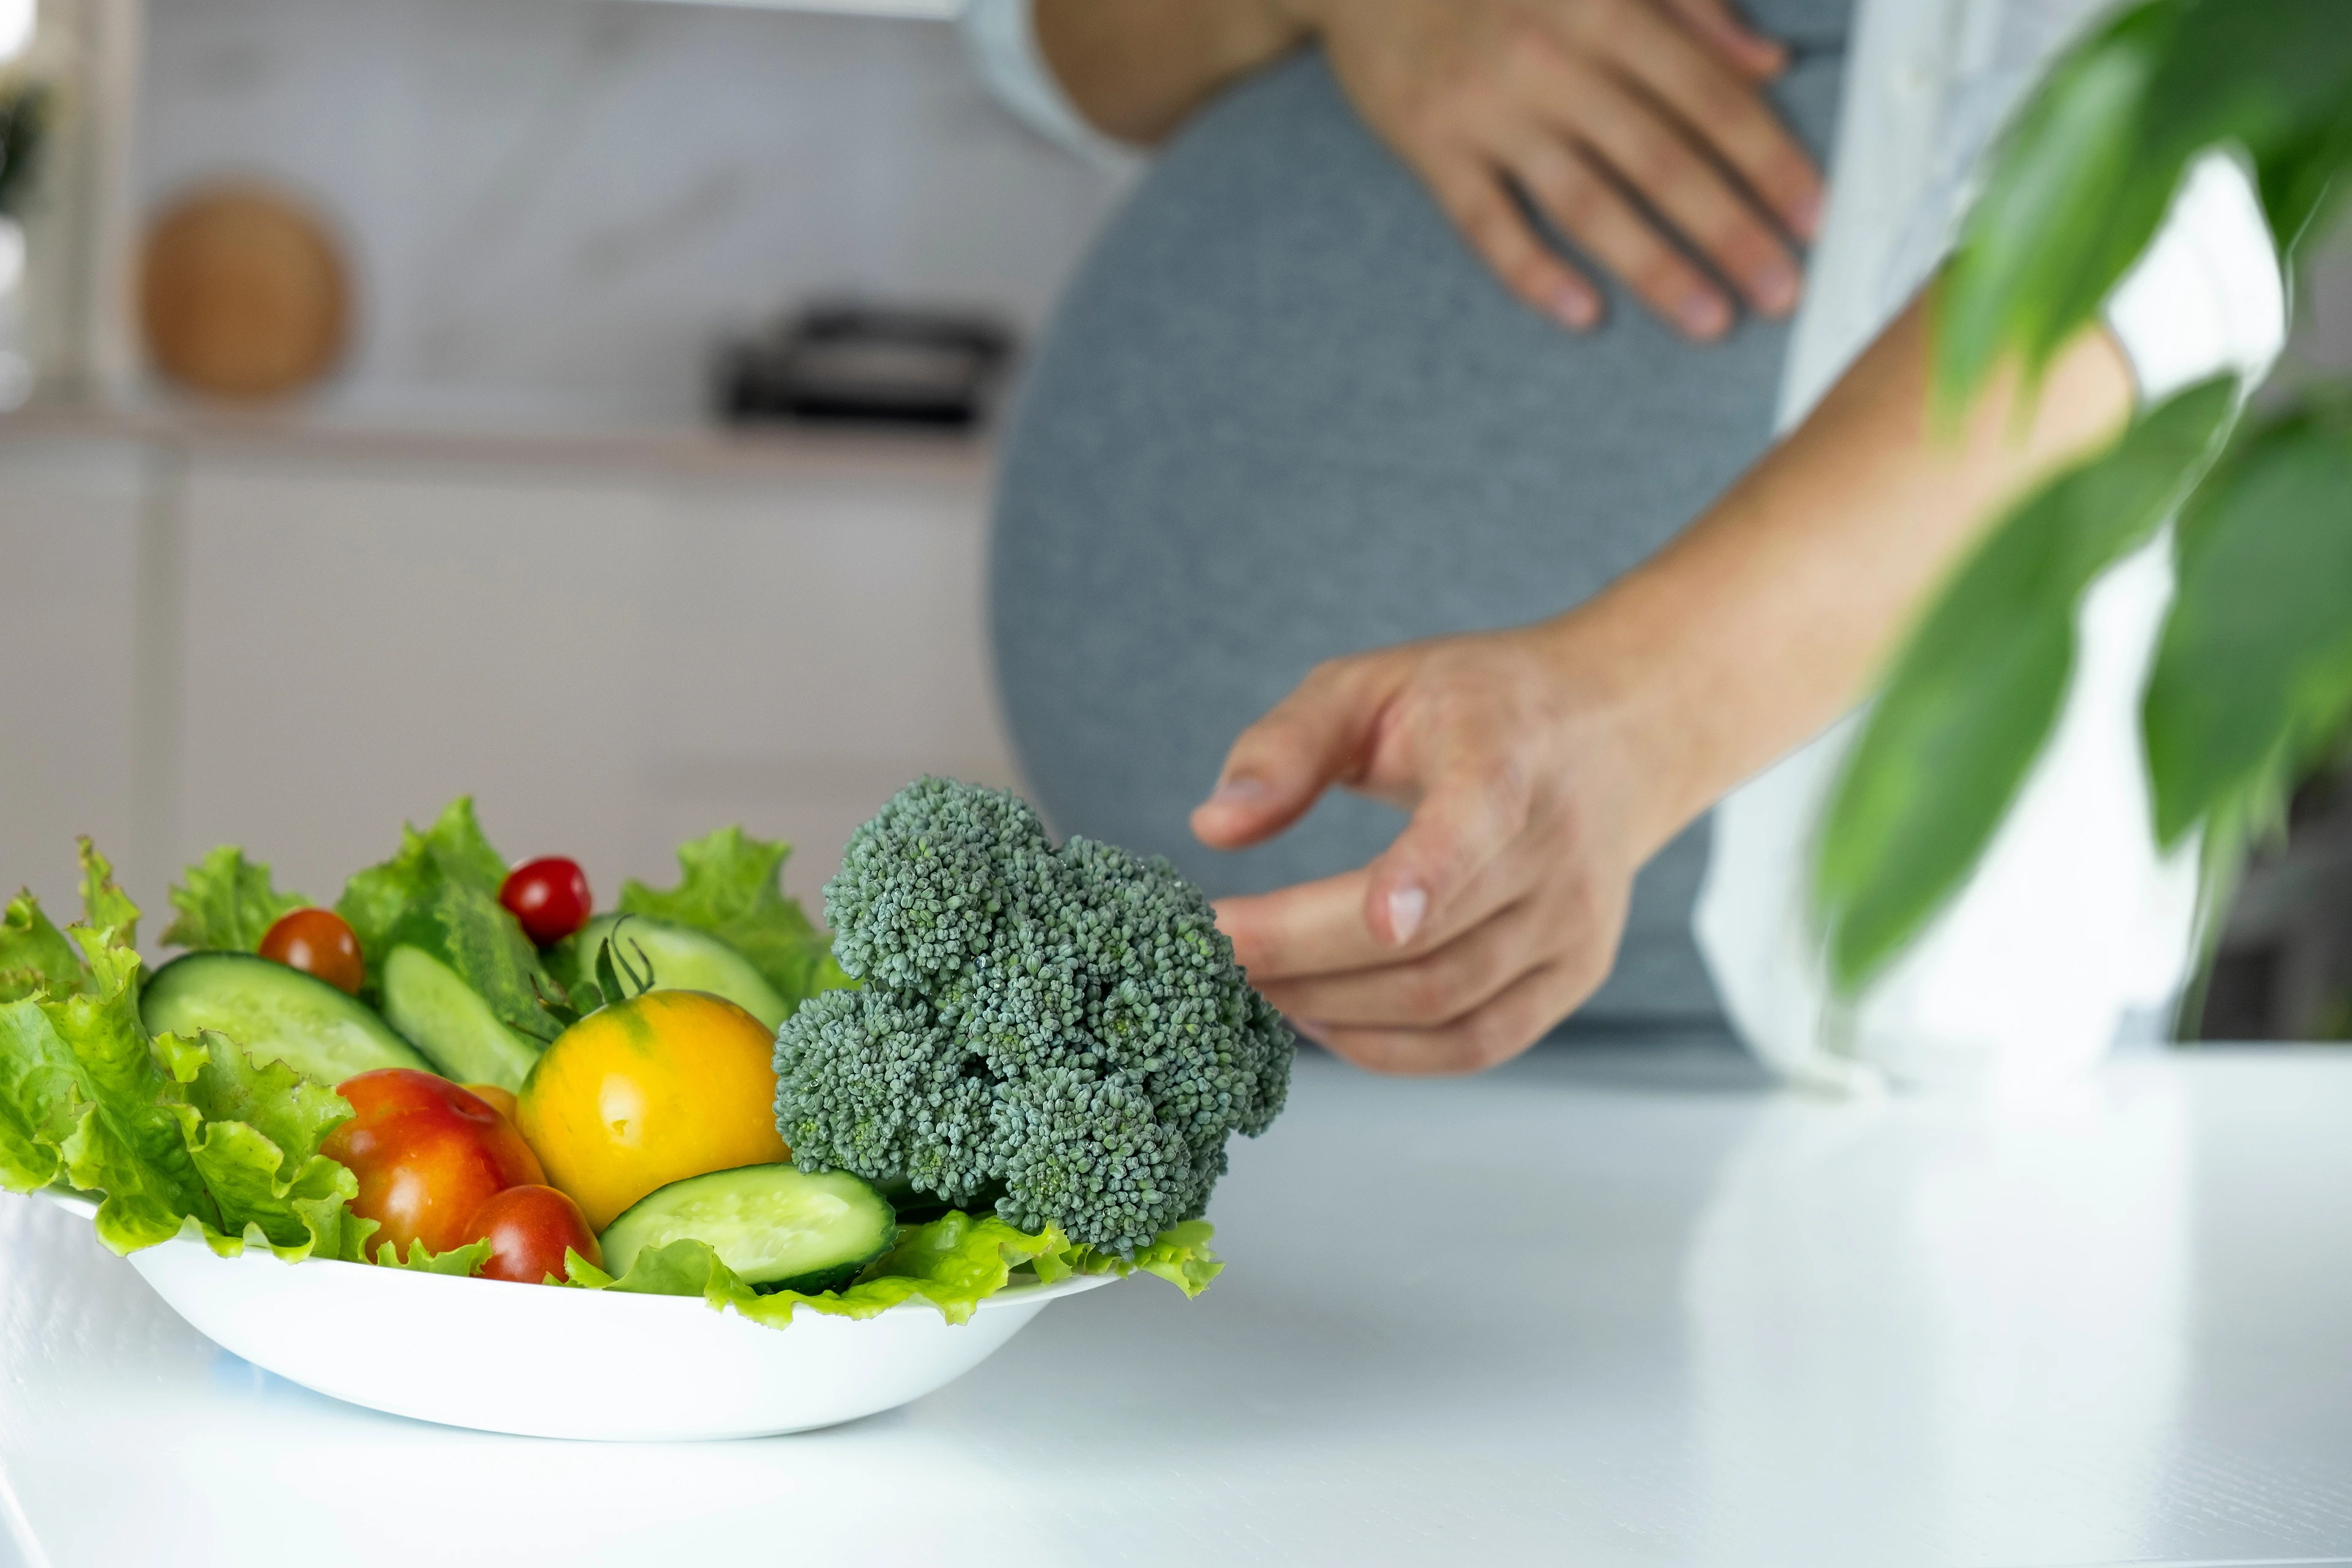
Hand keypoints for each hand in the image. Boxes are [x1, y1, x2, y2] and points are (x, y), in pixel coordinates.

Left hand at [1191, 622, 1691, 1074]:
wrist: (1615, 732)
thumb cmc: (1471, 705)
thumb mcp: (1371, 683)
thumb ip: (1287, 745)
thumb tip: (1214, 827)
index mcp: (1507, 753)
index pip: (1479, 818)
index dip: (1431, 870)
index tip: (1379, 916)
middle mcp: (1555, 846)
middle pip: (1428, 938)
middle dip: (1302, 956)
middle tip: (1213, 951)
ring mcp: (1573, 921)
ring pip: (1444, 1002)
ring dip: (1330, 1008)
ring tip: (1255, 982)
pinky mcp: (1575, 973)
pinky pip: (1477, 1044)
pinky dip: (1389, 1050)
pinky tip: (1322, 1020)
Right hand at [1275, 0, 1822, 337]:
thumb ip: (1690, 5)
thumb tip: (1767, 64)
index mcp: (1607, 6)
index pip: (1709, 97)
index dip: (1769, 160)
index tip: (1815, 218)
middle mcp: (1555, 59)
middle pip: (1660, 158)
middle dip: (1730, 228)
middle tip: (1781, 292)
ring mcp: (1490, 110)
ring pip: (1585, 200)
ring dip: (1653, 266)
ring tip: (1709, 320)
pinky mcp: (1432, 148)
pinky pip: (1487, 222)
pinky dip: (1534, 270)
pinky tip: (1583, 313)